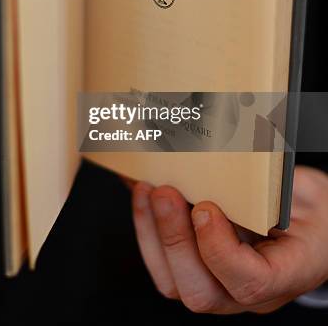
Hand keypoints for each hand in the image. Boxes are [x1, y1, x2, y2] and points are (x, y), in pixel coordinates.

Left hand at [131, 166, 327, 313]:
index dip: (220, 251)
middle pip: (202, 292)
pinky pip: (163, 266)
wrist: (310, 224)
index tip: (206, 209)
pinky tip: (143, 194)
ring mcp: (219, 286)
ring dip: (154, 232)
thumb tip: (233, 161)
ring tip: (148, 189)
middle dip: (174, 238)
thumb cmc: (309, 211)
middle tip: (165, 192)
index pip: (250, 284)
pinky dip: (147, 228)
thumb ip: (274, 187)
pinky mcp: (197, 271)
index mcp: (286, 274)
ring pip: (174, 283)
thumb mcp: (304, 195)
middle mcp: (247, 291)